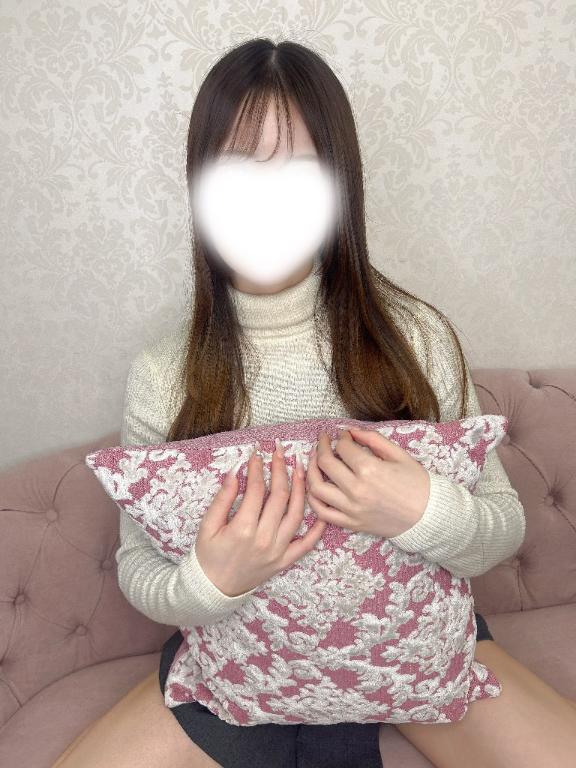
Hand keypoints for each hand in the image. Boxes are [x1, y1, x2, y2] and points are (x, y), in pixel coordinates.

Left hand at [305, 427, 430, 537]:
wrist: (428, 516)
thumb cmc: (417, 484)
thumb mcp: (399, 454)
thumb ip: (373, 439)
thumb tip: (350, 431)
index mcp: (370, 470)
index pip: (343, 448)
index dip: (341, 437)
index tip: (344, 435)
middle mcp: (356, 490)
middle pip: (325, 464)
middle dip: (321, 447)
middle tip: (324, 441)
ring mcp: (351, 509)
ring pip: (317, 488)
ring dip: (310, 471)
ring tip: (314, 461)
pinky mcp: (351, 523)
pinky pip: (322, 513)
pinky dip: (314, 499)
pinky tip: (315, 487)